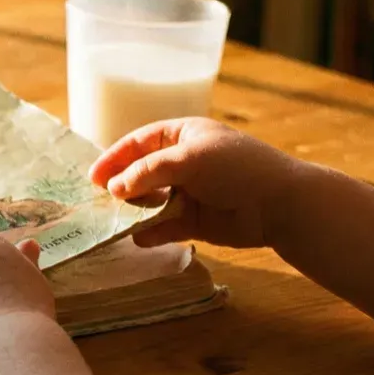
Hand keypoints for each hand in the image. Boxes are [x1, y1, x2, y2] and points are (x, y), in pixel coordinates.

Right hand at [88, 117, 306, 248]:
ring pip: (151, 202)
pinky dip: (152, 233)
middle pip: (141, 173)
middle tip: (100, 200)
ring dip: (134, 211)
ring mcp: (189, 193)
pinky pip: (165, 227)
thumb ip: (147, 171)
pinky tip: (139, 238)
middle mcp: (184, 163)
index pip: (140, 142)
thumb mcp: (188, 158)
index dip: (115, 156)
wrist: (280, 203)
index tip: (93, 176)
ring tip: (117, 219)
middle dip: (121, 186)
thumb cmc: (236, 167)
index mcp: (184, 136)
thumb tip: (113, 188)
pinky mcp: (195, 221)